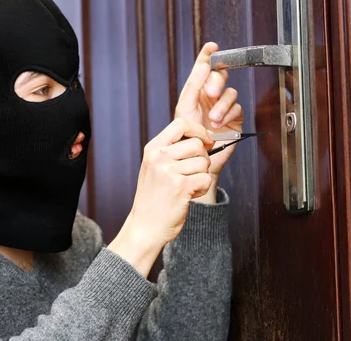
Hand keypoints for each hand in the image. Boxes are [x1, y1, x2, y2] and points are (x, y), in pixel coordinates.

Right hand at [107, 119, 213, 275]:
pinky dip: (202, 189)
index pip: (181, 124)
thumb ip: (172, 151)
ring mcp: (168, 171)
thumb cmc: (154, 198)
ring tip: (188, 187)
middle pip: (197, 144)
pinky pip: (205, 179)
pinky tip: (189, 196)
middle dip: (203, 158)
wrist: (145, 226)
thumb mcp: (155, 168)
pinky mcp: (180, 187)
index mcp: (152, 149)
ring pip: (203, 162)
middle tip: (194, 173)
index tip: (206, 140)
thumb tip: (203, 136)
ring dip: (202, 176)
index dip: (199, 129)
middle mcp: (158, 157)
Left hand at [175, 42, 243, 176]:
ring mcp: (223, 107)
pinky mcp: (234, 119)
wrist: (195, 158)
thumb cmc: (185, 136)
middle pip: (221, 76)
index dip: (208, 55)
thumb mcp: (185, 108)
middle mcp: (211, 97)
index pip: (203, 68)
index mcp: (197, 91)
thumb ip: (194, 85)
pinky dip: (228, 115)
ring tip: (212, 119)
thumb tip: (204, 65)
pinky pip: (237, 108)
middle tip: (210, 94)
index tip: (211, 46)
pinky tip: (218, 125)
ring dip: (222, 105)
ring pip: (231, 93)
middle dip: (217, 82)